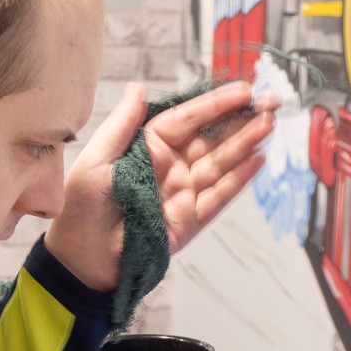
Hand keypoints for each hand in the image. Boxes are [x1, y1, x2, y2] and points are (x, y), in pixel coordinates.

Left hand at [44, 80, 275, 290]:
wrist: (81, 262)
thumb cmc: (80, 211)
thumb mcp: (96, 160)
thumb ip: (122, 125)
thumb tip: (139, 87)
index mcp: (146, 149)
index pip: (186, 119)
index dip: (215, 104)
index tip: (243, 90)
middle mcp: (168, 168)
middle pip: (211, 139)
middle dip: (241, 120)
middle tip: (270, 102)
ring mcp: (181, 194)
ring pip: (220, 164)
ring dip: (246, 144)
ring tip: (270, 125)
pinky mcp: (190, 221)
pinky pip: (219, 197)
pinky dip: (239, 180)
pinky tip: (258, 160)